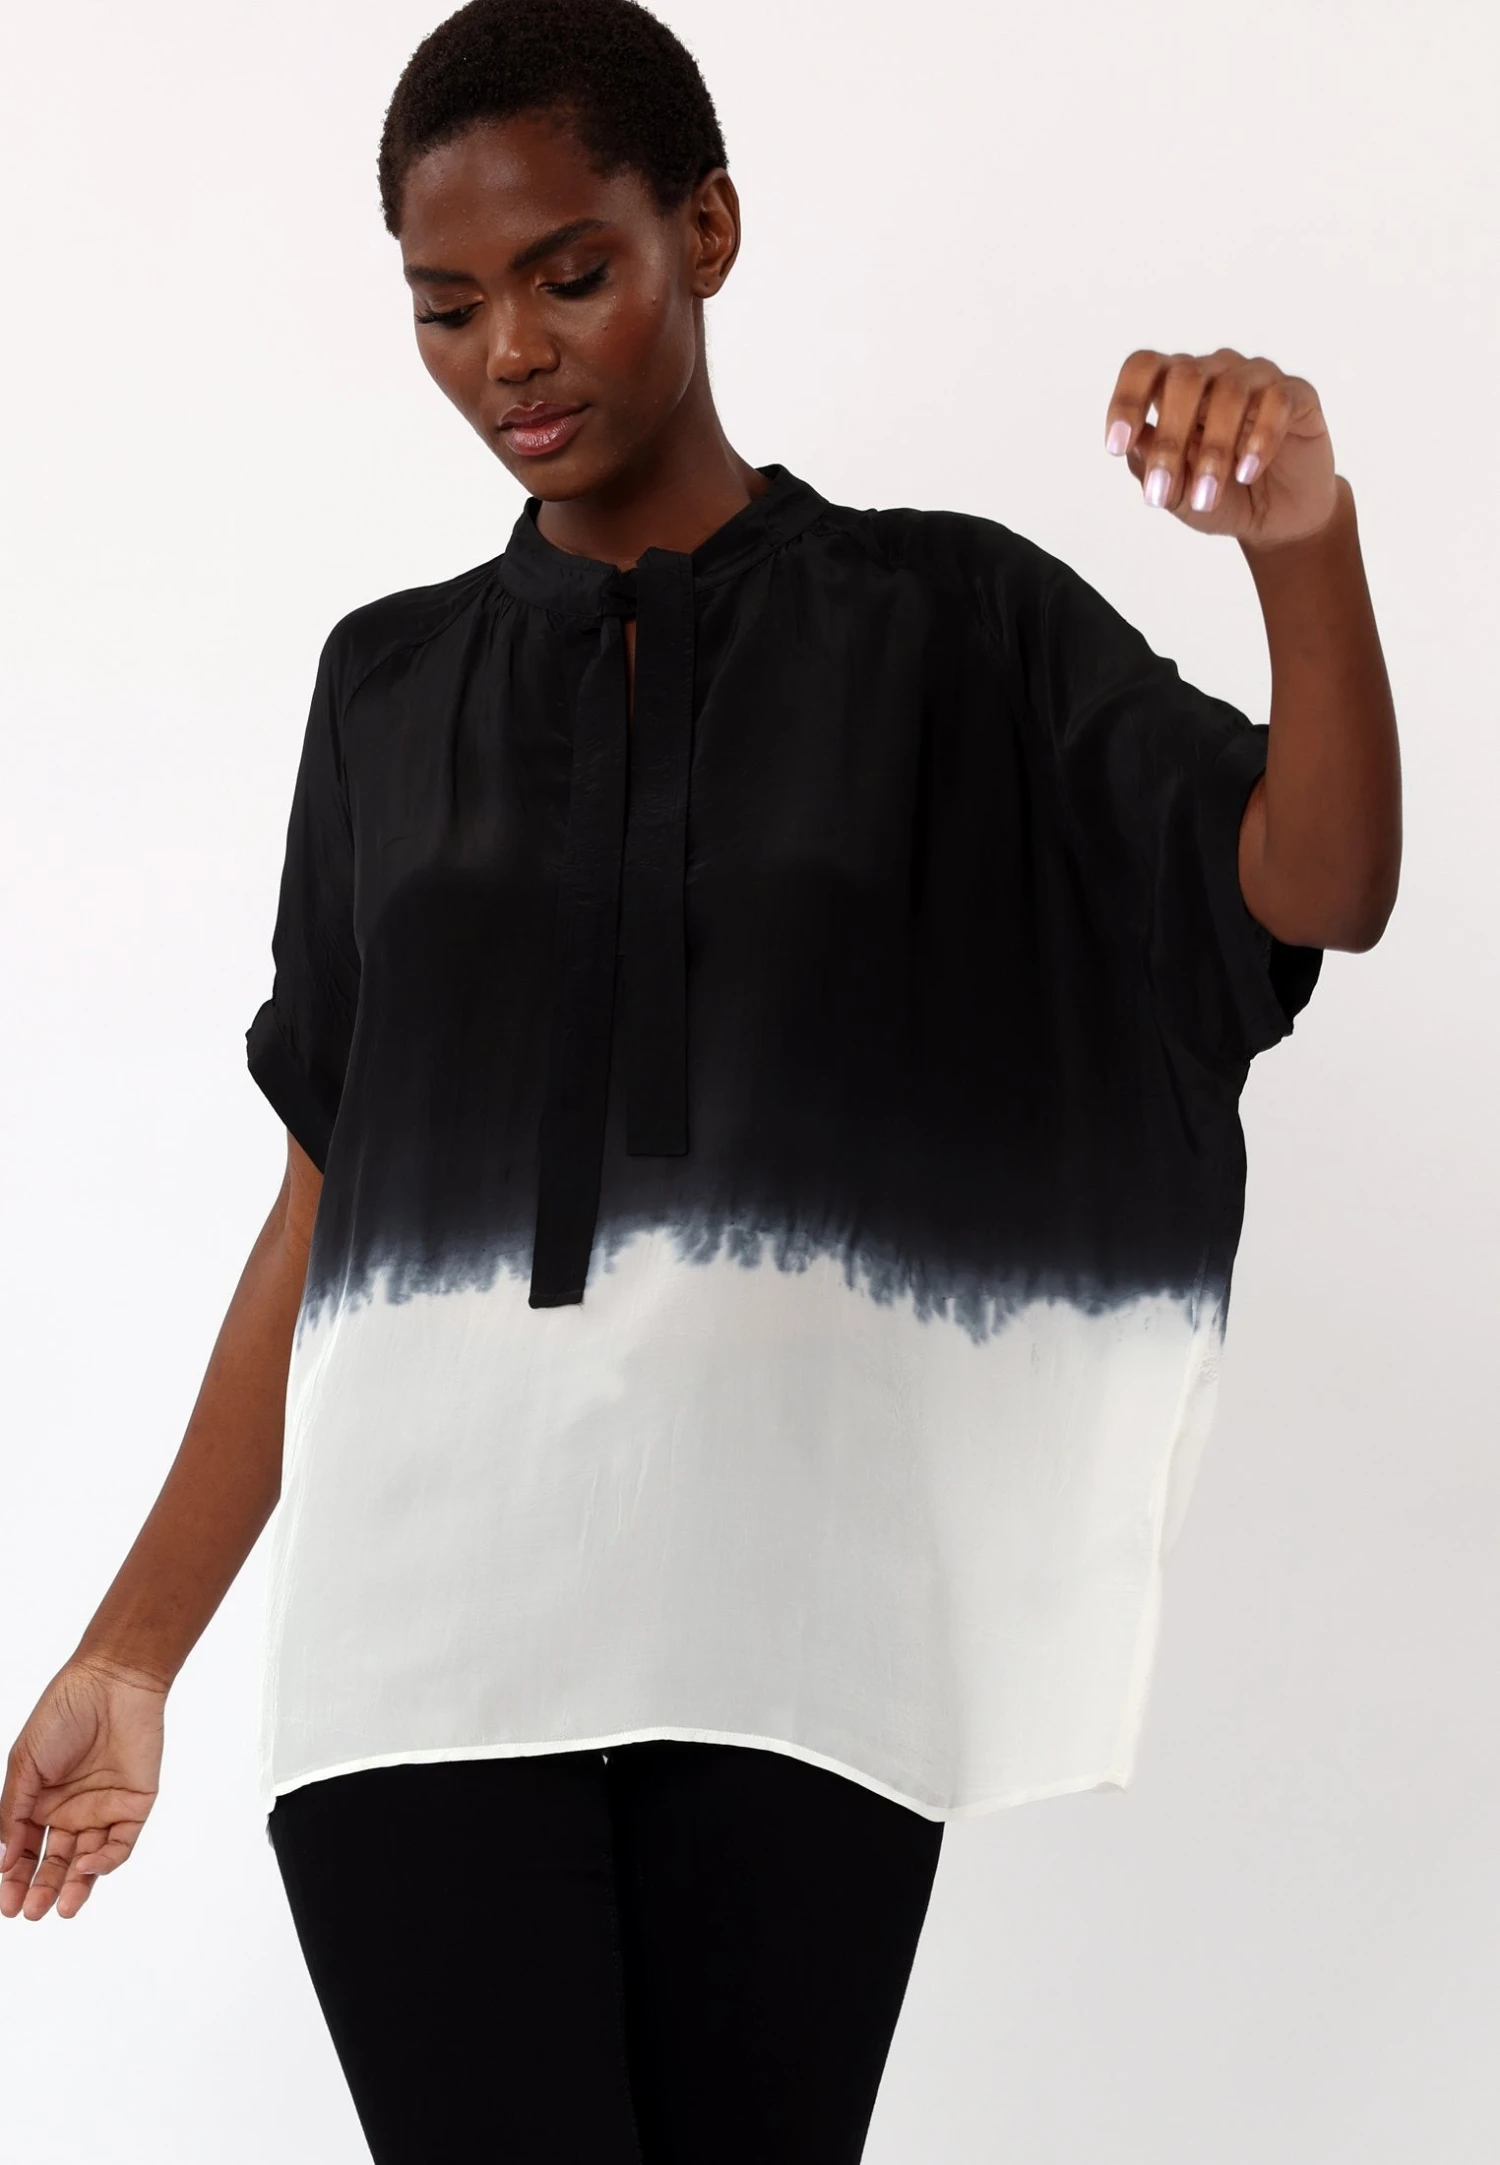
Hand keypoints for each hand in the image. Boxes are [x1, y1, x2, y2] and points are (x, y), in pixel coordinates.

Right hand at [0, 1657, 165, 1920]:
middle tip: (30, 1912)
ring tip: (58, 1909)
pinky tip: (84, 1868)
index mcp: (41, 1802)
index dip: (16, 1879)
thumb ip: (13, 1812)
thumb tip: (3, 1862)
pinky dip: (104, 1861)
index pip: (27, 1852)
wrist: (111, 1681)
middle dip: (42, 1889)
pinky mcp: (135, 1804)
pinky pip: (120, 1843)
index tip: (6, 1904)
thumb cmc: (63, 1713)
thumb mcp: (25, 1764)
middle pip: (55, 1863)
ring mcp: (104, 1809)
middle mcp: (72, 1811)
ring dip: (74, 1887)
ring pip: (88, 1862)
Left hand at [1104, 348, 1340, 548]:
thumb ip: (1151, 468)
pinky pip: (1277, 402)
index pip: (1145, 367)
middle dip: (1169, 440)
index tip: (1116, 445)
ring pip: (1230, 392)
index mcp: (1176, 388)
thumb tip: (1136, 443)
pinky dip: (1259, 440)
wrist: (1277, 520)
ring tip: (1206, 497)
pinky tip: (1247, 473)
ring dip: (1214, 452)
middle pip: (1184, 377)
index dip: (1126, 399)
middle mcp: (1215, 372)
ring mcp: (1258, 378)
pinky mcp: (1297, 395)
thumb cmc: (1221, 497)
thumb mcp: (1176, 494)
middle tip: (1161, 493)